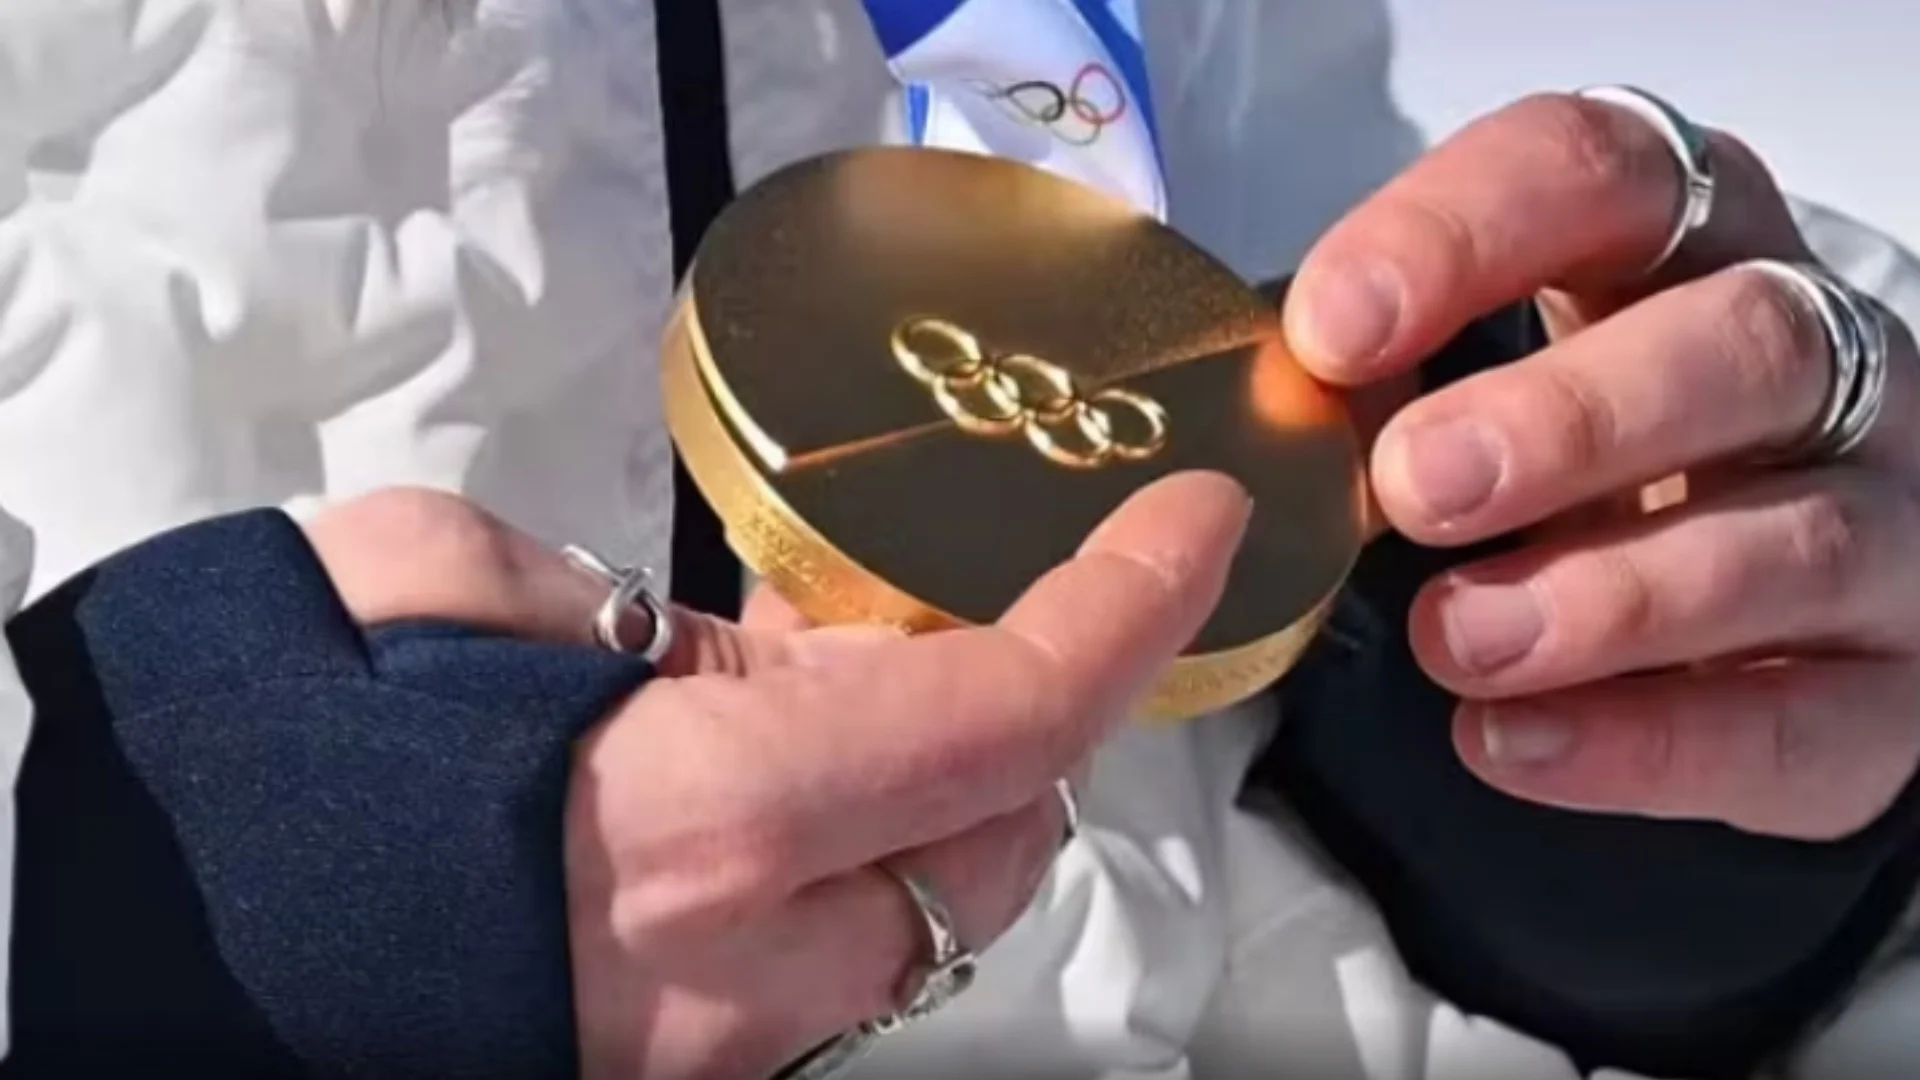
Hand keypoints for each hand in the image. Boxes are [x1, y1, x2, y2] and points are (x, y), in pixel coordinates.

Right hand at [305, 477, 1249, 1078]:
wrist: (141, 960)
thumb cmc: (253, 757)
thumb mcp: (437, 596)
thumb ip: (626, 628)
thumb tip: (731, 664)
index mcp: (705, 818)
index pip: (1008, 715)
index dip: (1127, 607)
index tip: (1192, 526)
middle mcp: (749, 963)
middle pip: (1000, 842)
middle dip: (1019, 723)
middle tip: (937, 616)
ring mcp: (718, 1044)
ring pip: (922, 918)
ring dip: (930, 797)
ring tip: (825, 695)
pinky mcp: (677, 1073)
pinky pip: (822, 963)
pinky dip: (839, 865)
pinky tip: (745, 790)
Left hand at [1284, 92, 1919, 840]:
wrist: (1716, 627)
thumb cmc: (1565, 465)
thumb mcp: (1472, 382)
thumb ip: (1389, 381)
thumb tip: (1288, 416)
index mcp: (1689, 241)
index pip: (1602, 174)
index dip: (1462, 235)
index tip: (1331, 330)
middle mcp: (1821, 360)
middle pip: (1742, 345)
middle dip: (1572, 417)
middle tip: (1421, 485)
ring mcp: (1884, 521)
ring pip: (1795, 539)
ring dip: (1610, 594)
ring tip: (1453, 638)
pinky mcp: (1888, 690)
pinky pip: (1796, 721)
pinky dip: (1648, 739)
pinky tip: (1510, 742)